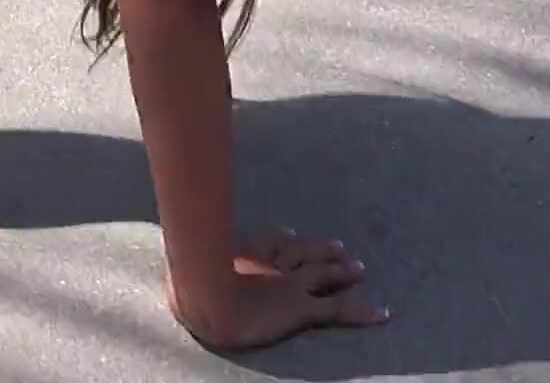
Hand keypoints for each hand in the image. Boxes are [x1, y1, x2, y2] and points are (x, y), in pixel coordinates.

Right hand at [175, 231, 388, 350]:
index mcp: (248, 252)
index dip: (283, 239)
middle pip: (304, 252)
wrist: (207, 299)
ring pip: (326, 274)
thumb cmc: (188, 283)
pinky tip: (384, 314)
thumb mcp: (181, 267)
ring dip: (343, 271)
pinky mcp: (303, 308)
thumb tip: (165, 260)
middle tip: (340, 248)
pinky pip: (339, 309)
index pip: (271, 241)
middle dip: (322, 251)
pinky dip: (363, 311)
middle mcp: (274, 263)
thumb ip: (183, 261)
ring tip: (360, 269)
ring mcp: (292, 284)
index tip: (289, 235)